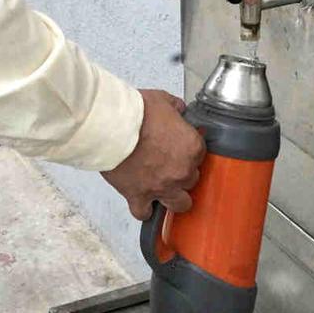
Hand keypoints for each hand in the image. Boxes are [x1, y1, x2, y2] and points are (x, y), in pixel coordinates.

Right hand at [102, 90, 204, 219]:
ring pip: (180, 204)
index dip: (188, 152)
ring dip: (174, 198)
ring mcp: (162, 187)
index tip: (179, 149)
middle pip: (192, 180)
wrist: (113, 126)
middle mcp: (181, 171)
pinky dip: (143, 209)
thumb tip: (179, 109)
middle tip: (168, 165)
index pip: (200, 155)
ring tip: (165, 191)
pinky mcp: (139, 196)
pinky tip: (142, 202)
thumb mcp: (162, 100)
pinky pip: (145, 213)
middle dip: (181, 173)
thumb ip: (175, 107)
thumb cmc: (136, 113)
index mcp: (191, 147)